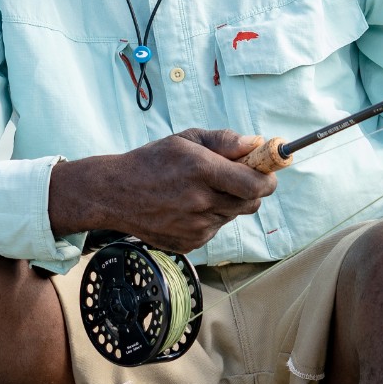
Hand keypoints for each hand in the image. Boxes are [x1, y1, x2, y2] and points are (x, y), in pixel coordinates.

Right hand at [49, 129, 276, 252]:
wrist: (114, 194)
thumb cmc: (152, 161)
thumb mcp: (186, 140)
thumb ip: (224, 141)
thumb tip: (256, 144)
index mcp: (202, 170)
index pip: (255, 184)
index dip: (268, 179)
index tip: (267, 173)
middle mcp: (200, 201)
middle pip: (251, 203)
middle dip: (251, 190)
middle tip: (237, 179)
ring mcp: (195, 226)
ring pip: (233, 216)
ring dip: (227, 203)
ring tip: (200, 191)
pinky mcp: (189, 243)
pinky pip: (215, 229)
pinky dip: (209, 218)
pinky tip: (187, 208)